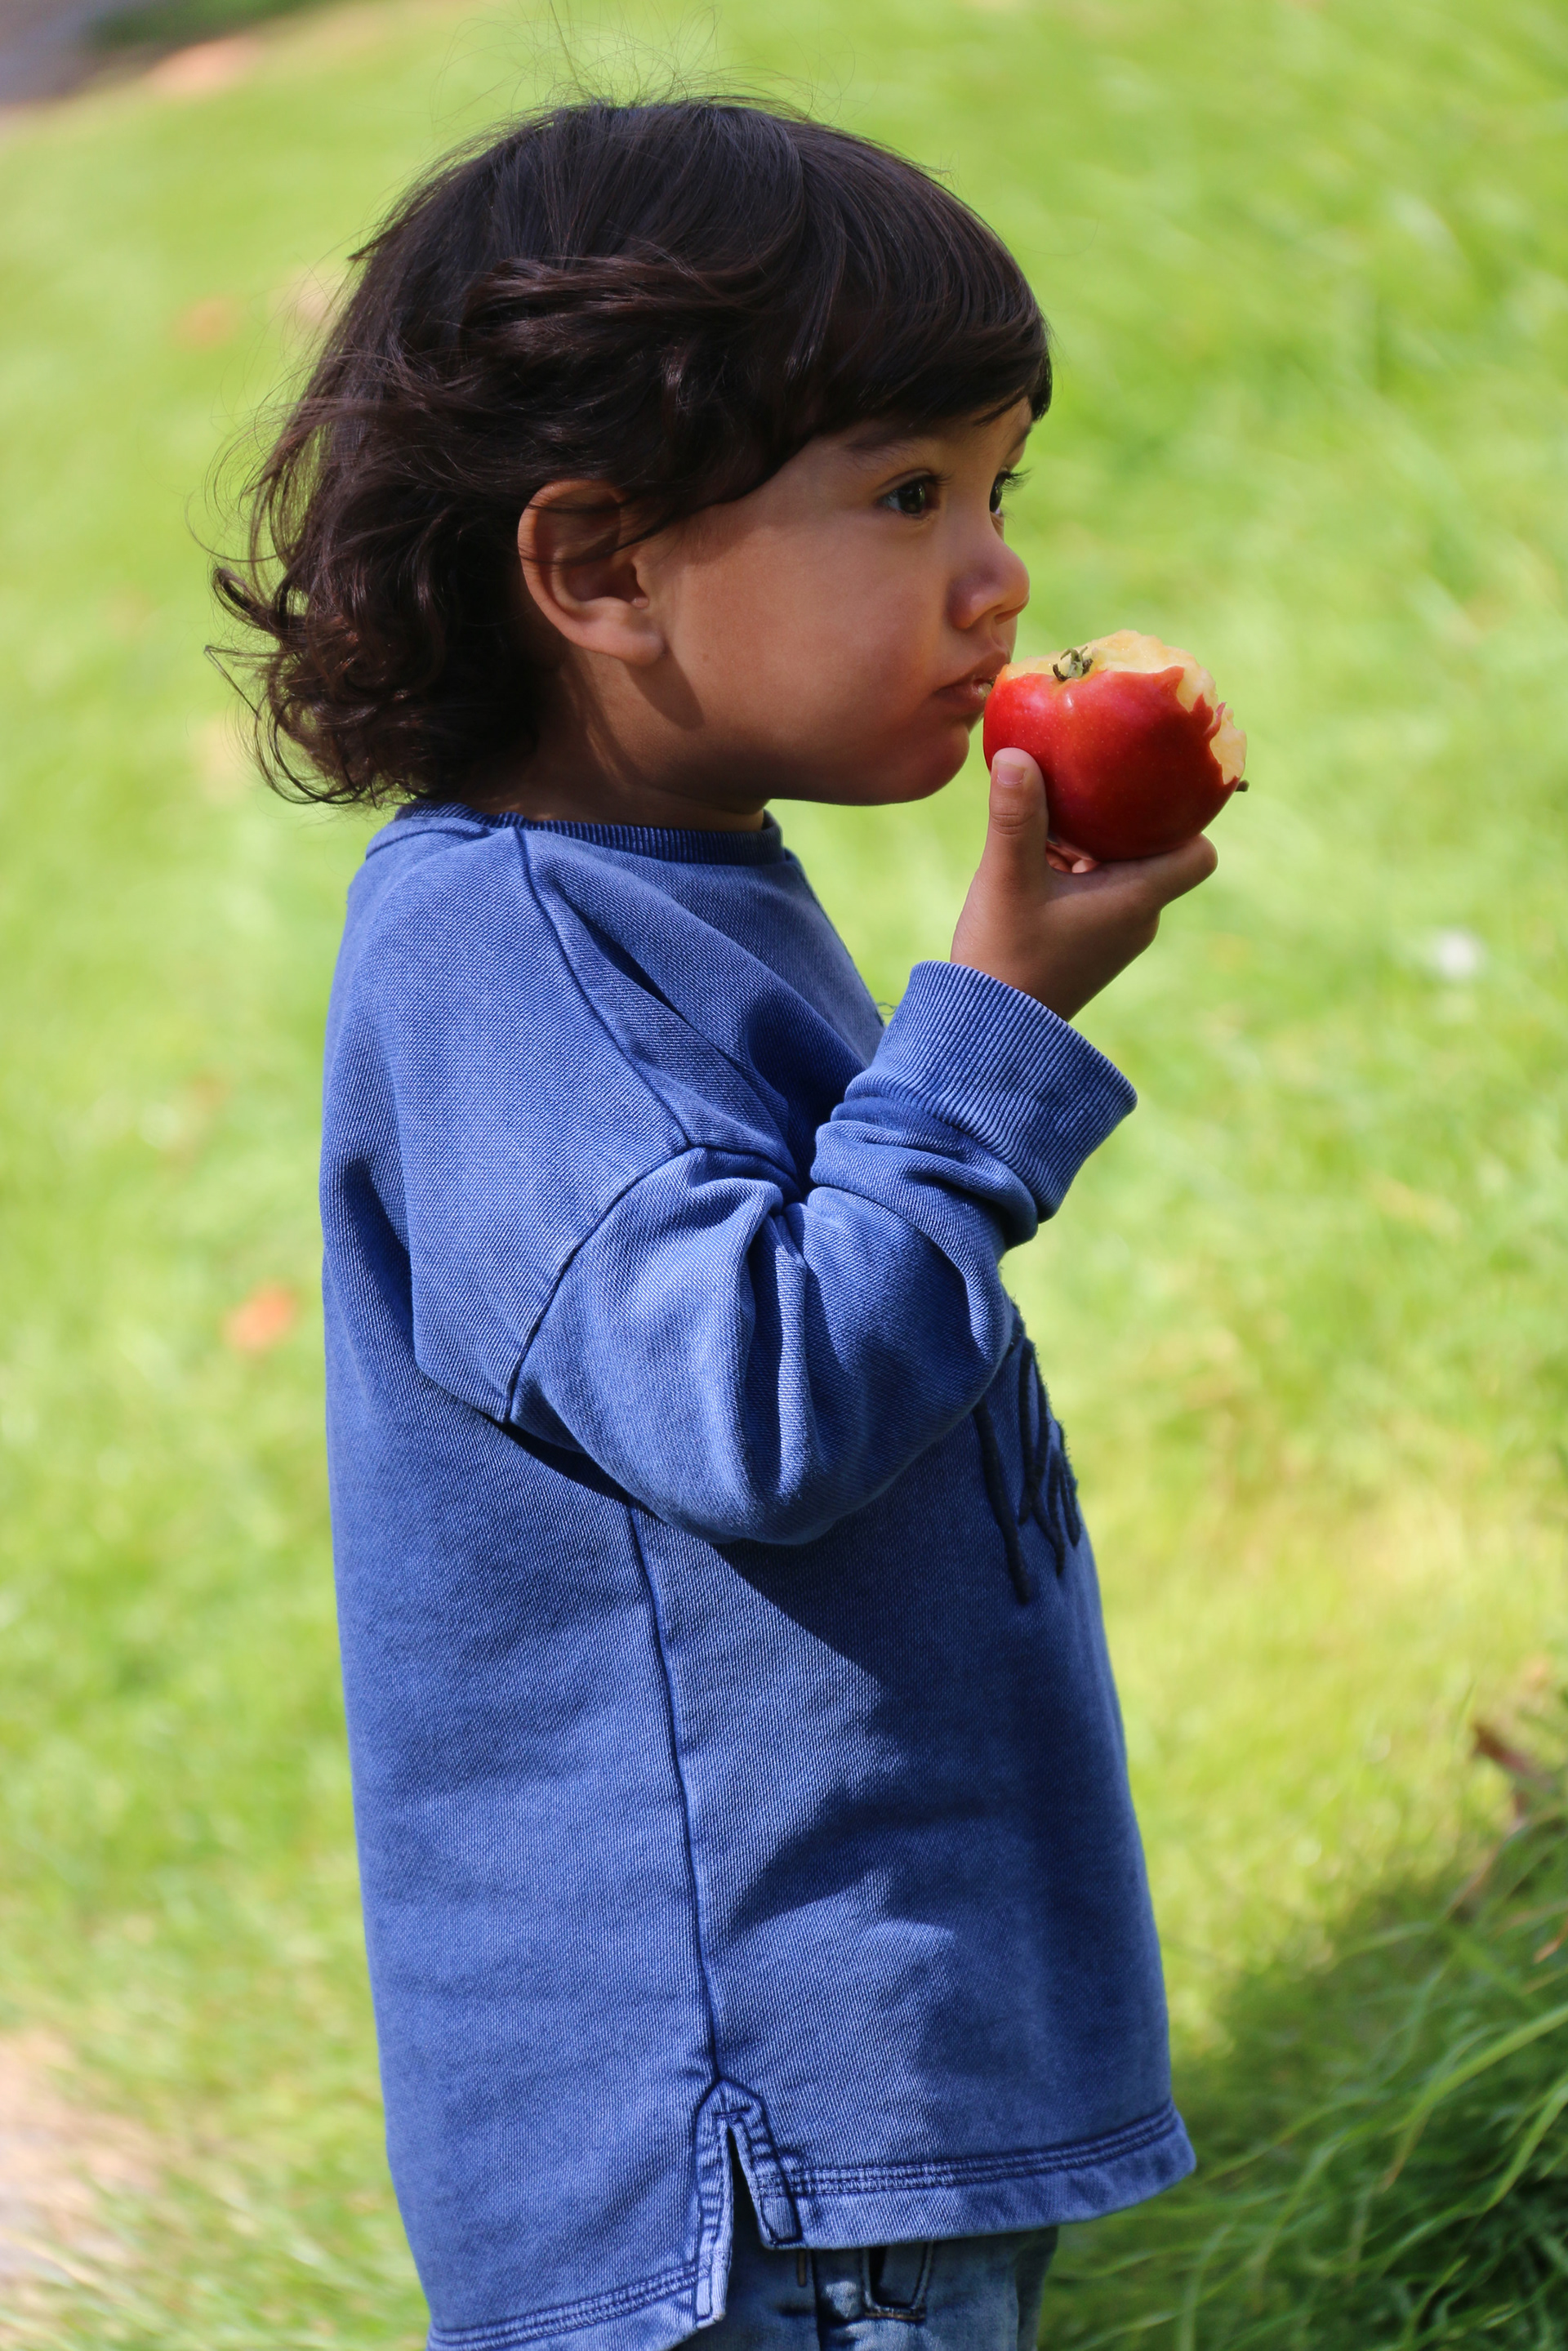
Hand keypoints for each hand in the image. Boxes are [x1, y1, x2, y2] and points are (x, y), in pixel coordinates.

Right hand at [951, 749, 1217, 1020]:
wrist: (988, 1032)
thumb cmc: (1007, 959)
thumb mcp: (1007, 880)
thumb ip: (1015, 816)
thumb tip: (1015, 751)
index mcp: (1137, 901)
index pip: (1199, 853)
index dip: (1188, 816)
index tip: (1153, 783)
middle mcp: (1138, 918)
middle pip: (1156, 849)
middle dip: (1127, 814)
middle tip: (1094, 774)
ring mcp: (1114, 933)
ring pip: (1121, 867)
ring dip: (1095, 838)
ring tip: (1055, 808)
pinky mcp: (1088, 942)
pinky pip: (1097, 887)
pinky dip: (1076, 863)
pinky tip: (1036, 846)